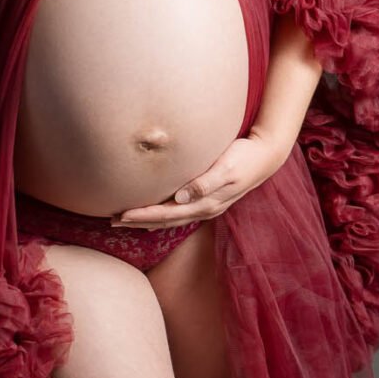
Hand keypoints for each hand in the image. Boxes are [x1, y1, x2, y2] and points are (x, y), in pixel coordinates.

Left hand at [110, 127, 286, 227]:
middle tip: (112, 221)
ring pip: (171, 218)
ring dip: (147, 220)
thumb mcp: (227, 167)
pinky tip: (152, 216)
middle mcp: (204, 208)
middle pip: (165, 220)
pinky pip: (179, 212)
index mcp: (206, 203)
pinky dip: (162, 216)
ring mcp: (207, 206)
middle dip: (138, 222)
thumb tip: (181, 197)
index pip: (167, 213)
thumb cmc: (245, 157)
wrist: (266, 156)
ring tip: (125, 220)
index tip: (120, 214)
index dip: (143, 215)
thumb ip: (205, 183)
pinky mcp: (208, 199)